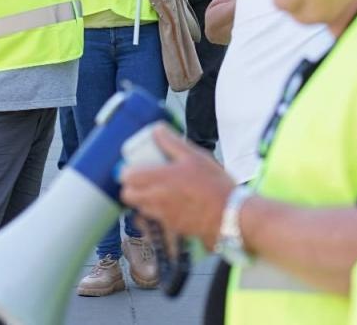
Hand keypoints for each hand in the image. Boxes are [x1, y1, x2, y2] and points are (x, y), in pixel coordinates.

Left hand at [120, 125, 234, 248]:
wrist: (230, 215)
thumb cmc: (214, 184)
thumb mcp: (195, 155)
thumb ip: (171, 142)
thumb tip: (156, 129)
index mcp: (160, 178)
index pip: (126, 177)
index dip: (128, 170)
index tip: (136, 165)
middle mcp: (156, 199)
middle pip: (127, 195)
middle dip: (131, 186)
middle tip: (144, 178)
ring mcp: (162, 215)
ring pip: (139, 207)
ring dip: (143, 199)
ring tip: (159, 190)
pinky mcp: (171, 227)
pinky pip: (154, 219)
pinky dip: (156, 211)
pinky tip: (172, 203)